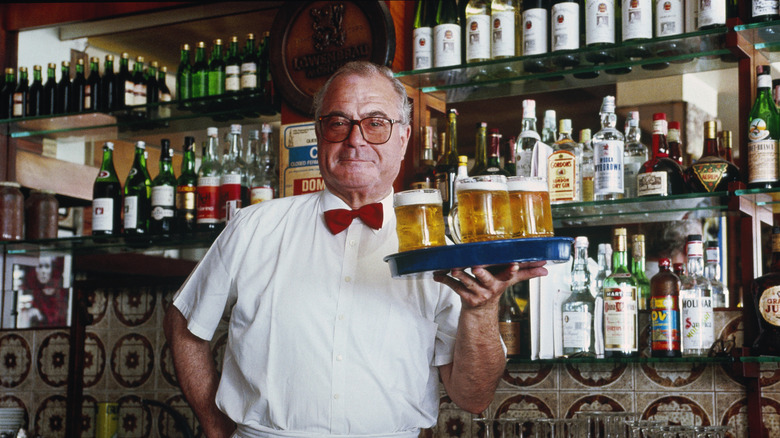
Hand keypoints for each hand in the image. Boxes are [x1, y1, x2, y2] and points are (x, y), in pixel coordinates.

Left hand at [433, 261, 547, 308]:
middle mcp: (490, 288)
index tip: (514, 266)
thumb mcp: (510, 280)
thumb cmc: (494, 288)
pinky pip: (453, 287)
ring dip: (460, 275)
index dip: (511, 271)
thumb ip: (527, 273)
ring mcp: (477, 293)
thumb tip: (547, 268)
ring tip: (454, 269)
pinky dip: (444, 280)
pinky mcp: (464, 296)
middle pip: (487, 279)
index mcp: (502, 281)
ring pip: (467, 283)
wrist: (481, 312)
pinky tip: (437, 275)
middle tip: (476, 267)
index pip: (509, 275)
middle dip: (482, 274)